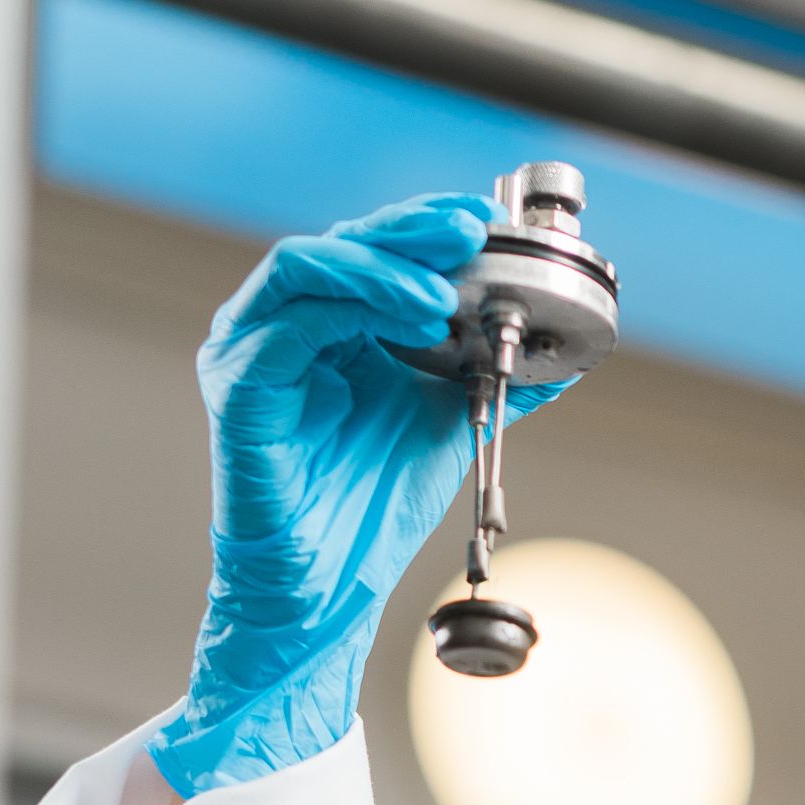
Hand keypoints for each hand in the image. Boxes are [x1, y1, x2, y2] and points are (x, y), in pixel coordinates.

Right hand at [151, 193, 565, 795]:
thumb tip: (563, 350)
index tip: (482, 217)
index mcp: (327, 326)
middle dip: (409, 231)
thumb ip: (495, 376)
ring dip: (384, 266)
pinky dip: (353, 306)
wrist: (330, 587)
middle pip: (340, 244)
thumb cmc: (373, 502)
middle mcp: (281, 328)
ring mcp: (252, 353)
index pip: (369, 248)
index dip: (423, 225)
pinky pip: (291, 325)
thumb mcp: (452, 418)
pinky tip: (413, 319)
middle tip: (470, 229)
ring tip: (445, 290)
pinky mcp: (240, 389)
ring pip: (308, 267)